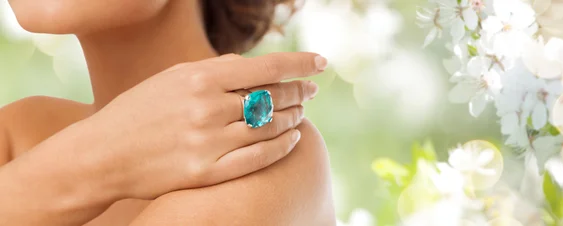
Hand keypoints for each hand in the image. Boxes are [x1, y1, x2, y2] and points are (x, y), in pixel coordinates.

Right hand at [83, 52, 326, 199]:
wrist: (102, 155)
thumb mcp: (172, 78)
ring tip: (301, 114)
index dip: (300, 64)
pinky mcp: (206, 172)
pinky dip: (281, 147)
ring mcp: (208, 143)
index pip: (266, 67)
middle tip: (311, 92)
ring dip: (293, 119)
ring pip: (269, 128)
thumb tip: (253, 67)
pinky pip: (258, 158)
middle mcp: (207, 109)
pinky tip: (292, 139)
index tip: (320, 63)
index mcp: (199, 78)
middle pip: (273, 98)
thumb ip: (213, 70)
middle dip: (299, 92)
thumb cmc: (139, 111)